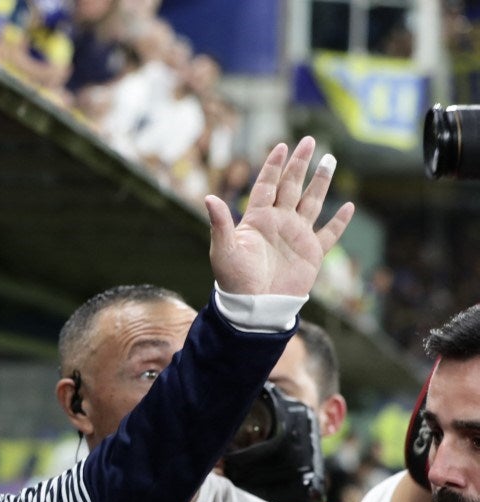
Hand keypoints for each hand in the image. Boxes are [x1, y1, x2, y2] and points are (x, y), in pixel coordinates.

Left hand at [205, 136, 353, 296]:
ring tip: (329, 159)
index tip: (281, 145)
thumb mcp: (223, 250)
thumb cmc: (234, 280)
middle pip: (291, 186)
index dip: (273, 166)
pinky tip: (348, 206)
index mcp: (257, 219)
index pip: (267, 185)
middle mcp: (278, 223)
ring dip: (321, 182)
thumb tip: (208, 198)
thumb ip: (220, 224)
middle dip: (300, 164)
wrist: (254, 306)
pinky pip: (329, 234)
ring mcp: (296, 236)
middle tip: (309, 140)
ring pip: (312, 202)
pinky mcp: (311, 253)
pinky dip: (339, 221)